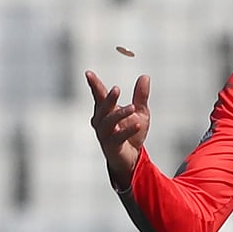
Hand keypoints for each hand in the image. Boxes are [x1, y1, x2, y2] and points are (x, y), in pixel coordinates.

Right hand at [85, 70, 150, 189]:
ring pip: (108, 122)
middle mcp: (101, 122)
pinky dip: (128, 130)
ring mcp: (105, 135)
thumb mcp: (140, 111)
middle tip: (117, 89)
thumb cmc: (132, 133)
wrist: (132, 158)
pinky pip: (118, 137)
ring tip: (132, 107)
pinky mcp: (111, 147)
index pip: (99, 95)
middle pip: (102, 108)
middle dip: (109, 99)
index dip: (94, 84)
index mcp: (106, 111)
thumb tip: (145, 76)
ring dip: (120, 114)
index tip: (88, 73)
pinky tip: (137, 124)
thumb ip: (141, 96)